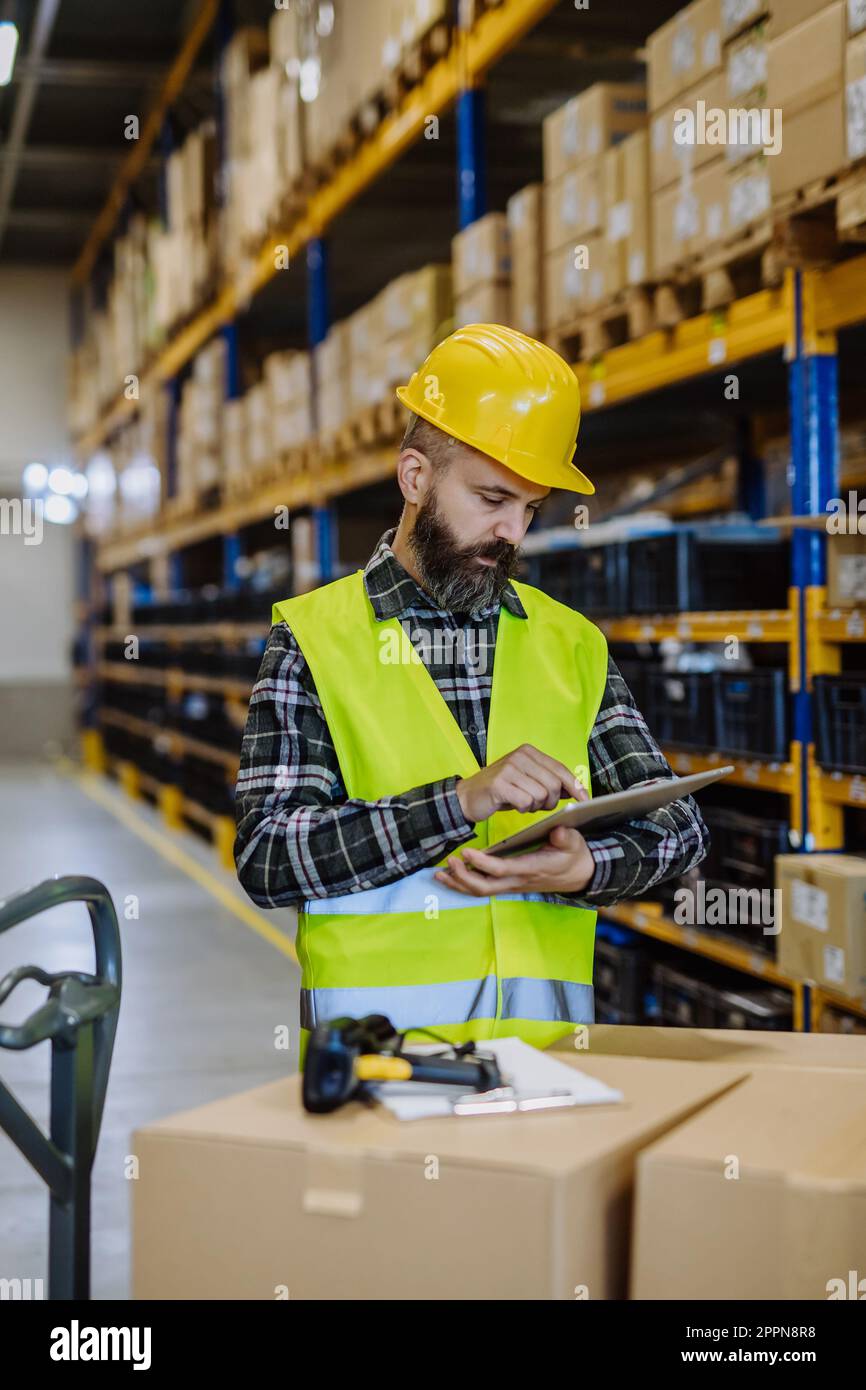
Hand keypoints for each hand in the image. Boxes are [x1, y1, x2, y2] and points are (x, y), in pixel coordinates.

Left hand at [434, 825, 594, 897]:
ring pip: (481, 891)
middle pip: (485, 887)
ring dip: (459, 883)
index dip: (483, 863)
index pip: (502, 870)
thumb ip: (565, 837)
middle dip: (464, 876)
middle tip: (449, 861)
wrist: (580, 874)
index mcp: (532, 869)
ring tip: (439, 872)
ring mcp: (512, 885)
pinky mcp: (508, 884)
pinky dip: (464, 883)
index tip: (467, 851)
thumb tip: (559, 830)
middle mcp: (518, 881)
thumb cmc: (574, 856)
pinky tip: (450, 876)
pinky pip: (483, 888)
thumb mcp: (574, 843)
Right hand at [455, 743, 586, 823]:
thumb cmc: (502, 790)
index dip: (575, 786)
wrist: (467, 796)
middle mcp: (520, 756)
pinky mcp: (499, 784)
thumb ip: (549, 781)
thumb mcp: (527, 781)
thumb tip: (576, 789)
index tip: (585, 800)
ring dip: (535, 806)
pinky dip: (523, 809)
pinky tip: (514, 805)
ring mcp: (509, 768)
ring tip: (523, 803)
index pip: (560, 769)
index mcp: (529, 752)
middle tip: (539, 805)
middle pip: (553, 784)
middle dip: (551, 801)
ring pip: (541, 795)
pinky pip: (526, 802)